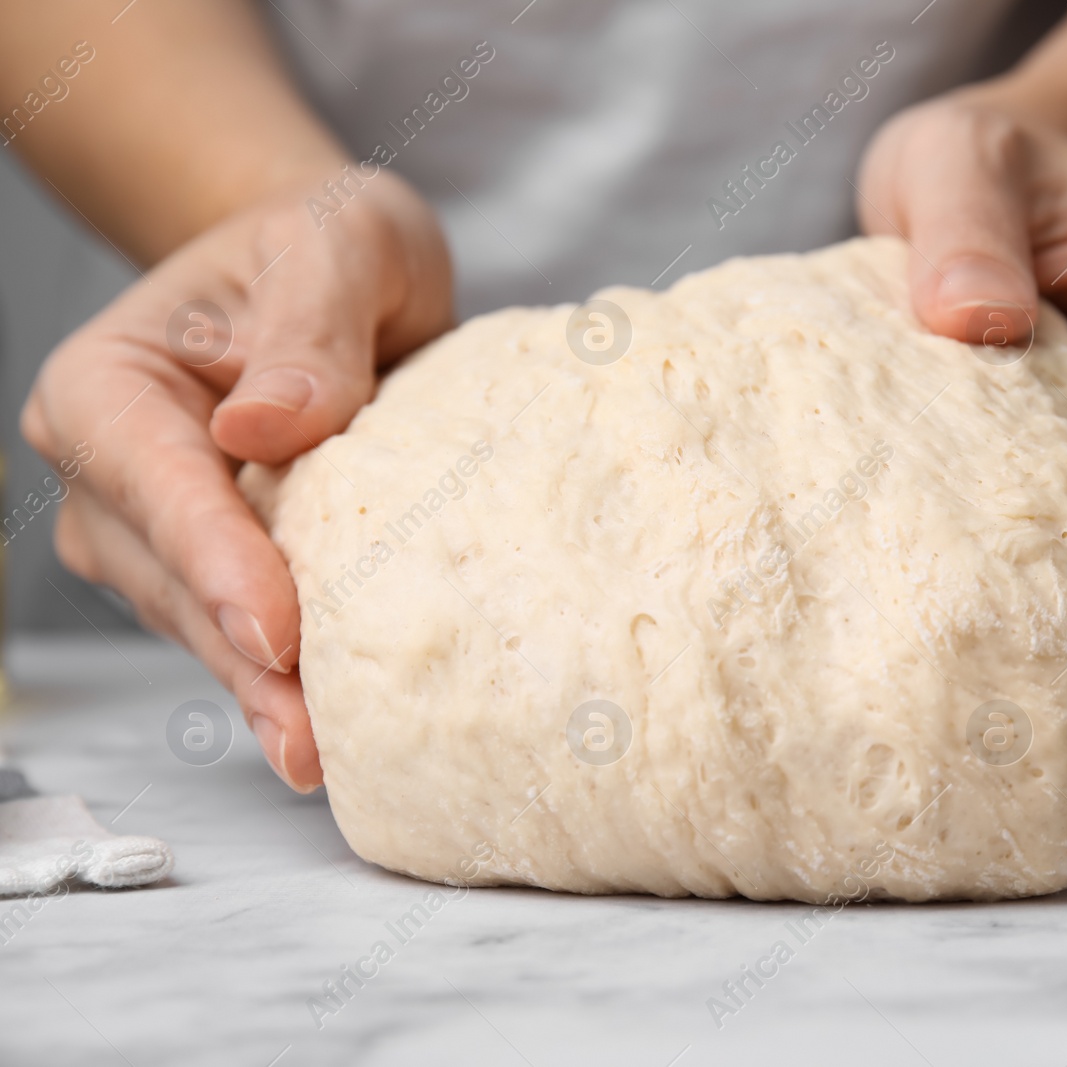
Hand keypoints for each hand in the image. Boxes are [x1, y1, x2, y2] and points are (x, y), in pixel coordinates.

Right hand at [22, 171, 452, 789]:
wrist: (336, 274)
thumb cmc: (324, 244)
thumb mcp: (334, 244)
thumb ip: (308, 326)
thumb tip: (265, 426)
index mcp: (109, 386)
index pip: (157, 482)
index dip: (215, 560)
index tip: (274, 629)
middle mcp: (112, 471)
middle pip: (172, 577)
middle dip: (240, 656)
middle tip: (308, 733)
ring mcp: (157, 534)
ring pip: (201, 623)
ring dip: (263, 690)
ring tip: (323, 753)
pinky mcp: (217, 569)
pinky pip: (242, 630)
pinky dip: (283, 683)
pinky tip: (326, 736)